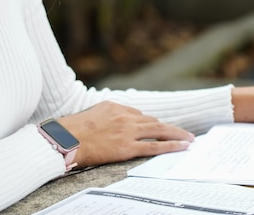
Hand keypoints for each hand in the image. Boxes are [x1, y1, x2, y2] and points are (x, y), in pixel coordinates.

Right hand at [57, 101, 193, 166]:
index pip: (138, 115)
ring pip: (158, 130)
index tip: (158, 128)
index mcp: (114, 106)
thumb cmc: (71, 130)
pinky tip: (182, 146)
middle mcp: (124, 116)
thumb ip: (104, 116)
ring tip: (189, 138)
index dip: (150, 123)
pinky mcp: (127, 147)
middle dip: (169, 127)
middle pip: (153, 121)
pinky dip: (171, 146)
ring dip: (176, 134)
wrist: (64, 139)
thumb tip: (110, 123)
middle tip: (183, 132)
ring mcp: (127, 131)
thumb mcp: (89, 115)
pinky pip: (154, 146)